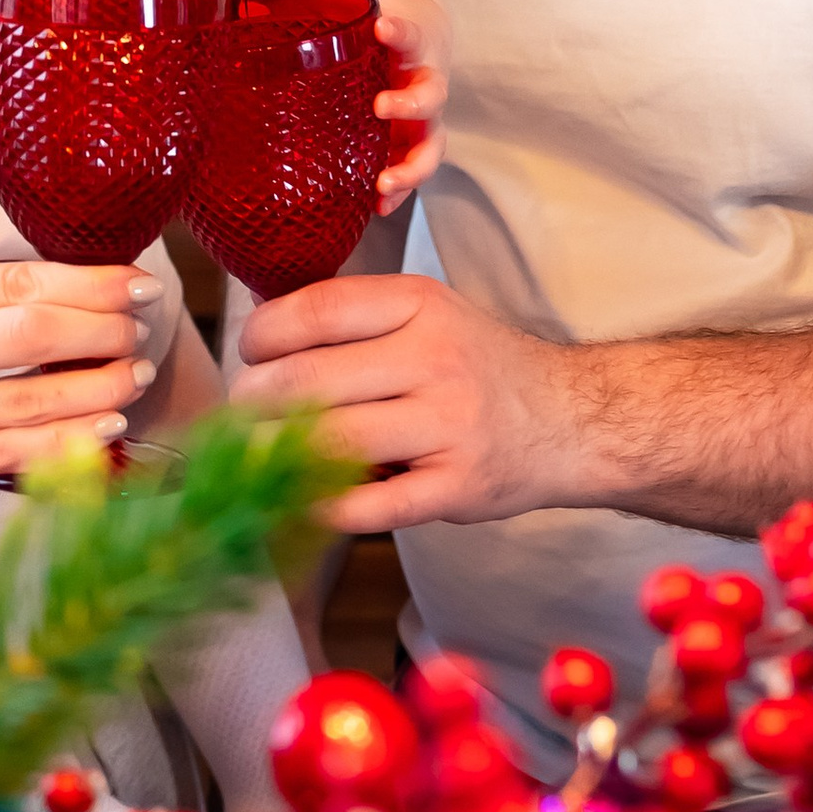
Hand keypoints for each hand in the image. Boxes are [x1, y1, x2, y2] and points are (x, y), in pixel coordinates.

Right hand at [0, 255, 161, 491]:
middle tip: (141, 327)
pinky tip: (106, 425)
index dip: (89, 282)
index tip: (137, 282)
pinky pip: (10, 455)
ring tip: (136, 374)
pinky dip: (68, 441)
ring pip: (29, 399)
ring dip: (99, 386)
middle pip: (28, 333)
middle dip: (102, 328)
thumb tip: (79, 289)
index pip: (15, 281)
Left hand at [229, 268, 569, 532]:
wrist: (571, 419)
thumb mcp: (427, 315)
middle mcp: (435, 359)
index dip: (263, 334)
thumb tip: (260, 335)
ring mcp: (448, 427)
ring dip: (274, 454)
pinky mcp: (455, 488)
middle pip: (310, 379)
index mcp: (420, 305)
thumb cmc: (478, 364)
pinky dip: (323, 506)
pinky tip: (300, 500)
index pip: (317, 309)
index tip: (249, 352)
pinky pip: (370, 505)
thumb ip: (356, 321)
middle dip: (253, 400)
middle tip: (241, 410)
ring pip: (332, 441)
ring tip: (253, 454)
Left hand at [289, 0, 448, 201]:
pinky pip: (413, 170)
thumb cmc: (383, 16)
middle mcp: (425, 78)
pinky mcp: (413, 143)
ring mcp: (423, 117)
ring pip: (431, 144)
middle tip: (382, 107)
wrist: (423, 33)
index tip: (382, 26)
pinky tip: (377, 208)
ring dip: (411, 167)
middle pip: (431, 94)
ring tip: (384, 182)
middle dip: (410, 103)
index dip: (398, 30)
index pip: (409, 31)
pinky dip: (399, 192)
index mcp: (410, 38)